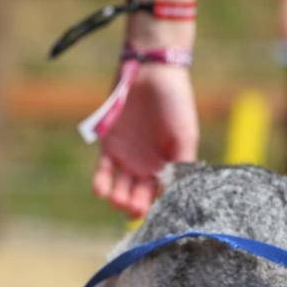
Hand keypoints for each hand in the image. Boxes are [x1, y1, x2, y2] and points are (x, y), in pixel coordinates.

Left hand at [93, 64, 198, 217]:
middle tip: (134, 209)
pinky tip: (101, 191)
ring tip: (118, 200)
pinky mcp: (109, 147)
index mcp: (168, 166)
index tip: (155, 214)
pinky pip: (104, 171)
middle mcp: (147, 167)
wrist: (152, 72)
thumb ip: (182, 164)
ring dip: (119, 198)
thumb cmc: (176, 103)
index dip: (158, 207)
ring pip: (121, 188)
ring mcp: (128, 159)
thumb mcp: (185, 136)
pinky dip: (102, 182)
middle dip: (136, 205)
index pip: (162, 195)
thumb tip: (181, 193)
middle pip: (140, 196)